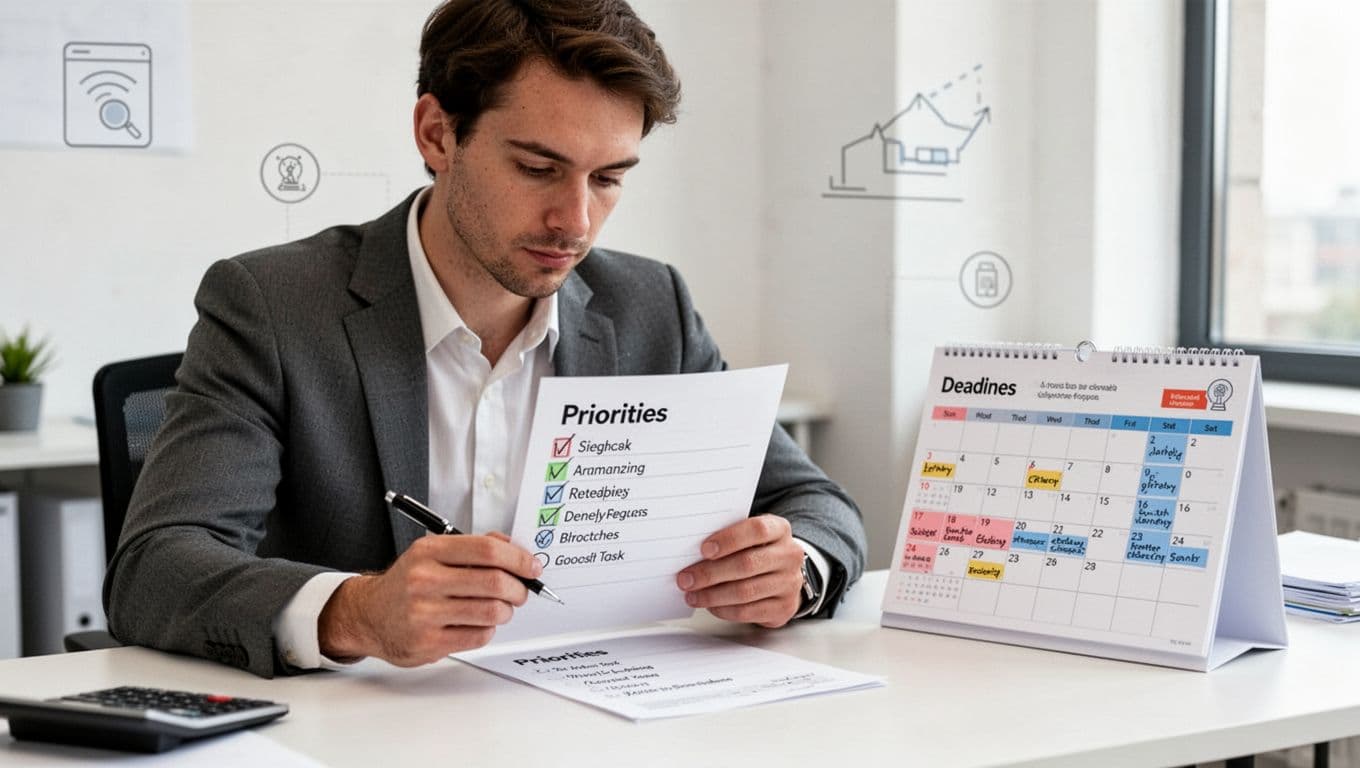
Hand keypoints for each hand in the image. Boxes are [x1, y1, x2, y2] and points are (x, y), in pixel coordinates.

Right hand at [318, 532, 540, 665]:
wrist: (369, 616)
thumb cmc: (407, 583)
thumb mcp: (433, 553)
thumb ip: (474, 547)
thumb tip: (515, 547)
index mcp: (429, 551)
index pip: (487, 550)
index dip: (518, 558)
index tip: (532, 566)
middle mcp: (424, 580)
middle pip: (494, 582)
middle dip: (518, 588)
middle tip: (521, 591)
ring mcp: (425, 614)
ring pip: (492, 612)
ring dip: (506, 611)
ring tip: (500, 608)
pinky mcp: (429, 643)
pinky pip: (479, 636)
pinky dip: (487, 629)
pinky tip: (476, 623)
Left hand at [675, 515, 804, 627]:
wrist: (784, 577)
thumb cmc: (757, 551)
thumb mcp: (749, 537)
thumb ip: (728, 538)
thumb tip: (691, 552)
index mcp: (779, 529)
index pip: (757, 530)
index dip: (729, 539)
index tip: (703, 549)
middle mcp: (789, 555)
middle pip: (747, 564)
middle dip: (711, 573)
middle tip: (686, 579)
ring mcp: (789, 583)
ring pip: (745, 591)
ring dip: (712, 595)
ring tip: (692, 595)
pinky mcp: (783, 608)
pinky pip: (748, 612)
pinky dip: (723, 610)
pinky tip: (710, 605)